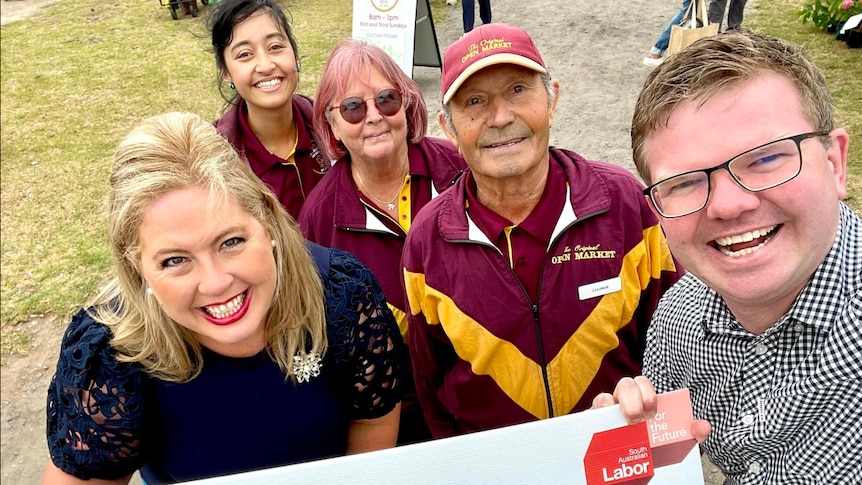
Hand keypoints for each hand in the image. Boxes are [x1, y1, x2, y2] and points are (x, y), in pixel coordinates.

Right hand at [591, 376, 710, 442]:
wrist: (628, 474)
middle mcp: (621, 404)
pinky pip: (585, 417)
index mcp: (641, 402)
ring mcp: (604, 415)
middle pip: (624, 385)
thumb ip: (686, 434)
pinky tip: (598, 431)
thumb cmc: (646, 452)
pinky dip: (590, 419)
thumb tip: (703, 425)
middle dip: (631, 397)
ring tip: (618, 423)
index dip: (647, 392)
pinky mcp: (589, 426)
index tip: (653, 409)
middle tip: (637, 418)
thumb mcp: (669, 444)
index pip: (643, 385)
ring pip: (602, 398)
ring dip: (608, 405)